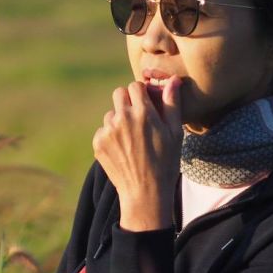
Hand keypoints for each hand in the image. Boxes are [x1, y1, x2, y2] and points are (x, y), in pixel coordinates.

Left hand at [92, 76, 182, 230]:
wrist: (145, 193)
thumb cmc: (165, 163)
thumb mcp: (175, 133)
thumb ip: (172, 104)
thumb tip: (173, 79)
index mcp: (143, 113)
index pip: (135, 86)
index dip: (142, 93)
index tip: (147, 104)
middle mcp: (122, 118)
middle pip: (119, 93)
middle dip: (128, 101)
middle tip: (138, 118)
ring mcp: (107, 131)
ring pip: (111, 114)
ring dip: (119, 120)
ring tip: (132, 140)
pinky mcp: (98, 143)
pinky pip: (103, 130)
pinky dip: (111, 136)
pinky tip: (123, 150)